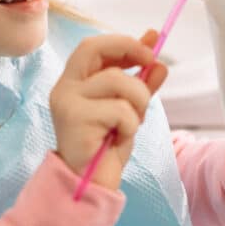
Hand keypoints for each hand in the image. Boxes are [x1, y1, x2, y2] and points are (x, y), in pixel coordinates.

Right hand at [50, 30, 167, 191]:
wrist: (91, 183)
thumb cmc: (106, 146)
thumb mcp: (129, 109)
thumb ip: (140, 82)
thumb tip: (159, 60)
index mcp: (74, 81)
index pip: (93, 46)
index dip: (123, 42)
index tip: (150, 47)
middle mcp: (65, 87)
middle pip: (95, 48)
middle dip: (129, 49)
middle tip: (153, 61)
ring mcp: (67, 102)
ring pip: (118, 80)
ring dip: (139, 101)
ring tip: (132, 123)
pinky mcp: (75, 119)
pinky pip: (120, 109)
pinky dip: (131, 124)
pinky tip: (119, 137)